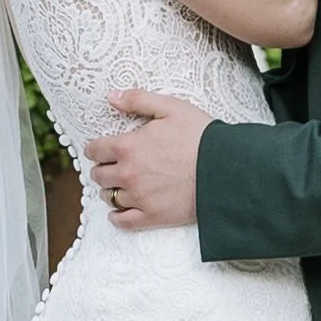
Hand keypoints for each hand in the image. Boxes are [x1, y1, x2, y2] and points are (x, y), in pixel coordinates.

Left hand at [83, 89, 208, 229]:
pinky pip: (124, 222)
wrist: (225, 168)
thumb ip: (138, 100)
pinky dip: (117, 217)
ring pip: (109, 197)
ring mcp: (139, 198)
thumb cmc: (200, 135)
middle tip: (111, 167)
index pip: (95, 150)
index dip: (96, 149)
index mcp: (128, 147)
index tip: (100, 150)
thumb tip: (112, 97)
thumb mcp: (171, 107)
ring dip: (110, 191)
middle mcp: (128, 174)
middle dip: (102, 169)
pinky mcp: (153, 216)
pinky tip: (119, 212)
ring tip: (119, 186)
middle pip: (99, 175)